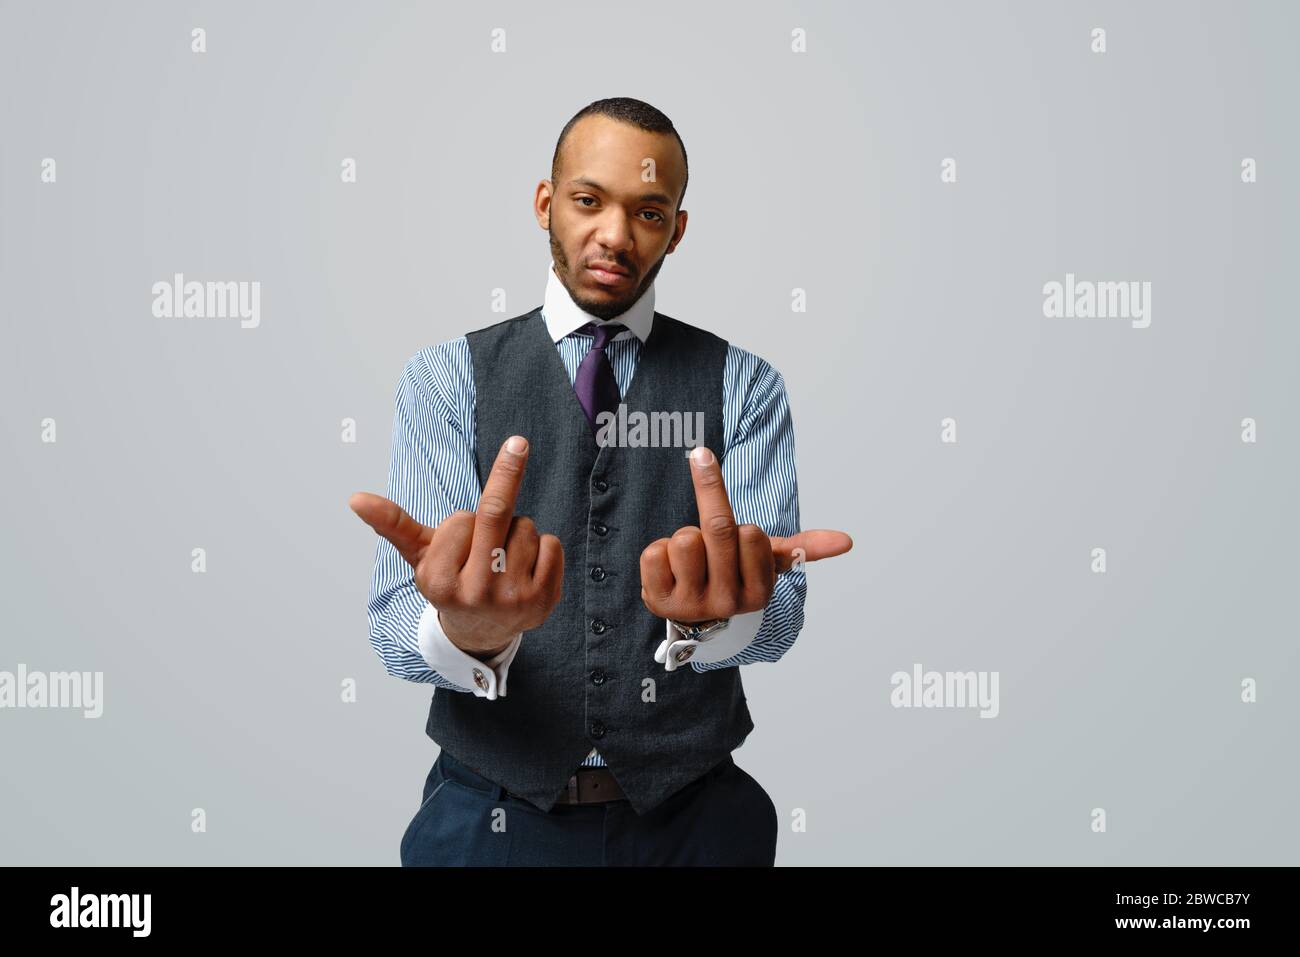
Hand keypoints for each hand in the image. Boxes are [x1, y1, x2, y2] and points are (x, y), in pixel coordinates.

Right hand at [349, 435, 564, 658]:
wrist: (483, 631)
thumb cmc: (452, 581)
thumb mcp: (420, 556)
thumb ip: (392, 524)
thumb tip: (356, 498)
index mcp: (440, 582)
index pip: (461, 520)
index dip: (462, 522)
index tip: (458, 541)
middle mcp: (476, 593)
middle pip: (496, 514)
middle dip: (507, 472)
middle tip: (519, 442)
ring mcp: (514, 599)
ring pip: (526, 527)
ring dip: (518, 531)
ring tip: (503, 558)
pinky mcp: (545, 600)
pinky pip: (552, 544)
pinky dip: (543, 547)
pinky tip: (526, 568)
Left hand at [638, 446, 852, 622]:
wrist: (693, 613)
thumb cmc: (733, 574)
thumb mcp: (768, 562)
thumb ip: (804, 547)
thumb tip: (847, 541)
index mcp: (759, 594)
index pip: (751, 534)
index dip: (742, 529)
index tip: (738, 541)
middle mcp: (727, 604)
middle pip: (719, 529)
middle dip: (712, 507)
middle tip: (708, 506)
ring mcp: (690, 605)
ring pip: (686, 539)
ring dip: (686, 537)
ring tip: (692, 558)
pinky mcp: (656, 600)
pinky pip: (655, 552)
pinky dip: (659, 551)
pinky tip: (670, 569)